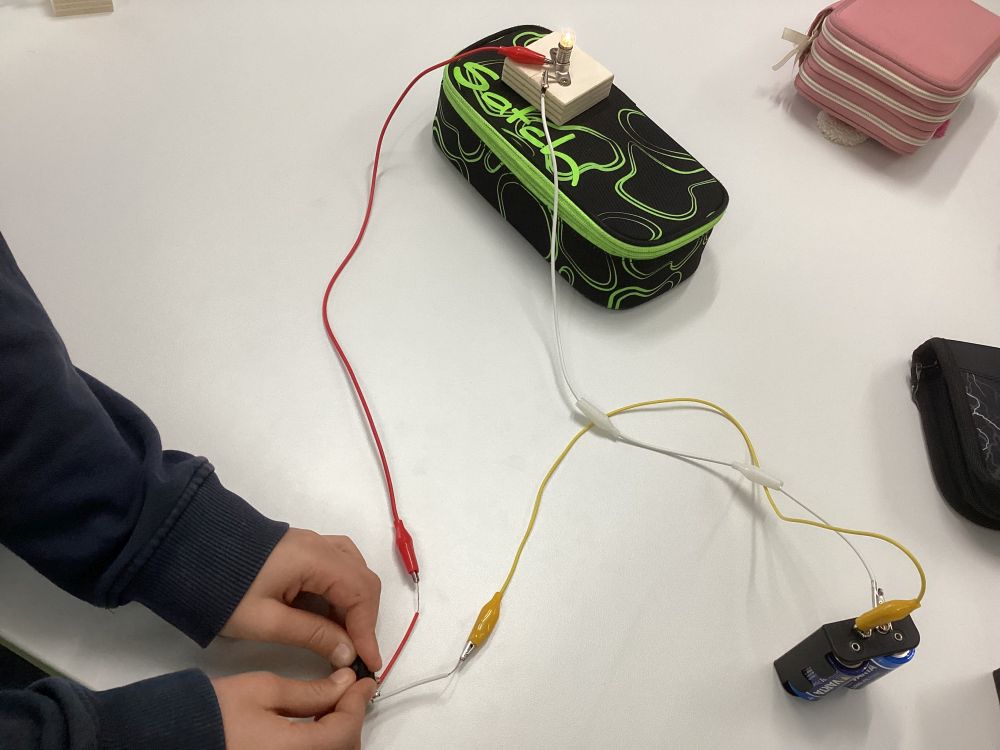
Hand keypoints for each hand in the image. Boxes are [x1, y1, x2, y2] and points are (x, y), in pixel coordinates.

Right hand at [213, 669, 375, 749]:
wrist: (175, 737)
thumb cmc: (211, 715)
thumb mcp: (264, 689)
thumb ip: (311, 690)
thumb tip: (343, 683)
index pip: (345, 730)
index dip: (358, 702)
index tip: (363, 682)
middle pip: (344, 749)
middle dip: (350, 719)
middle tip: (347, 691)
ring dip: (338, 734)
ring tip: (329, 706)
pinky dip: (321, 744)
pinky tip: (313, 727)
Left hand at [221, 528, 381, 670]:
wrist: (188, 555)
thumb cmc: (224, 592)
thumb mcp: (266, 622)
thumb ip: (312, 635)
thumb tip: (348, 653)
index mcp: (314, 559)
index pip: (360, 593)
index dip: (368, 631)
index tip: (369, 663)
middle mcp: (320, 544)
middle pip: (363, 579)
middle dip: (365, 618)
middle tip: (357, 653)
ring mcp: (312, 542)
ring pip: (354, 569)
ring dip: (356, 603)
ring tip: (346, 635)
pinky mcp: (302, 548)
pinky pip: (339, 564)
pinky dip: (344, 590)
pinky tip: (332, 612)